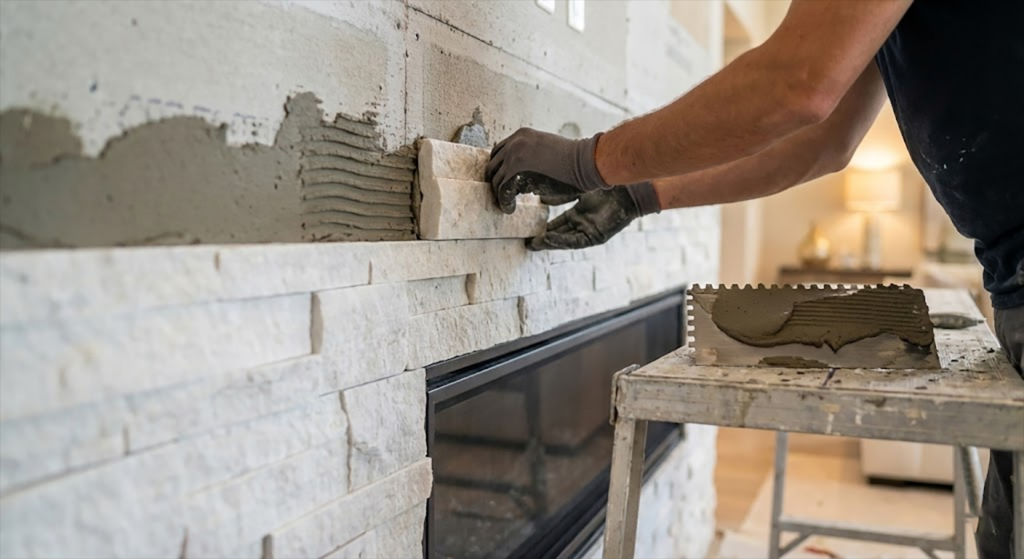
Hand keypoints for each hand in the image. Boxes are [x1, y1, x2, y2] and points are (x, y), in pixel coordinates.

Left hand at [486, 128, 611, 213]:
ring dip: (499, 194)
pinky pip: (502, 189)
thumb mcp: (547, 152)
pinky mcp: (515, 169)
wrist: (586, 161)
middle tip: (501, 195)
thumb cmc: (574, 161)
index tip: (503, 182)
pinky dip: (504, 201)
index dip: (500, 169)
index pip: (500, 152)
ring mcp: (514, 154)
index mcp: (522, 135)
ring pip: (496, 178)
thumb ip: (531, 160)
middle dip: (496, 181)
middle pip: (493, 164)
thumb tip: (521, 182)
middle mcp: (515, 141)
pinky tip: (510, 208)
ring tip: (506, 205)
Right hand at [529, 182, 660, 250]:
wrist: (628, 188)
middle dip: (543, 239)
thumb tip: (542, 198)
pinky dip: (561, 241)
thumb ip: (562, 195)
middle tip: (527, 242)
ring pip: (564, 240)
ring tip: (533, 245)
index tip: (530, 229)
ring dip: (549, 243)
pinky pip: (574, 241)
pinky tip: (548, 240)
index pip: (558, 223)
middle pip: (559, 234)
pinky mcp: (595, 237)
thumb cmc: (608, 185)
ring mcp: (589, 231)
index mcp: (580, 213)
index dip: (545, 227)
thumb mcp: (580, 189)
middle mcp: (583, 223)